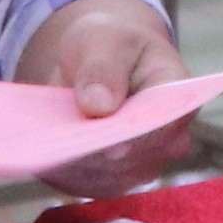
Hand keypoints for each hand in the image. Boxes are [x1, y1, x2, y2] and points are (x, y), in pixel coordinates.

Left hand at [20, 0, 199, 185]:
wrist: (98, 61)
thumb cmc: (110, 45)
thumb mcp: (105, 38)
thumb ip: (104, 66)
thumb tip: (98, 105)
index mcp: (179, 98)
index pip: (165, 124)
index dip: (137, 136)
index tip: (108, 142)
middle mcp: (168, 140)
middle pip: (136, 159)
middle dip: (99, 152)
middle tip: (63, 145)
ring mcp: (140, 164)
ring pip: (108, 177)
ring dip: (76, 165)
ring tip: (47, 148)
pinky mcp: (109, 178)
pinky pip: (85, 184)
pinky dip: (63, 173)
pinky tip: (43, 157)